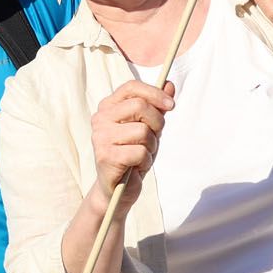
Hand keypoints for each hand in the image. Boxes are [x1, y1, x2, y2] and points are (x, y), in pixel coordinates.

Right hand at [90, 80, 170, 202]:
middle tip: (155, 137)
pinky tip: (136, 166)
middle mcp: (100, 119)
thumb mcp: (149, 128)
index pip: (131, 87)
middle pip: (139, 105)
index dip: (154, 93)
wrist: (117, 188)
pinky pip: (140, 152)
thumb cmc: (132, 155)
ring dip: (151, 145)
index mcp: (108, 107)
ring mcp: (101, 137)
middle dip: (157, 122)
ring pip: (142, 130)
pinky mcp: (106, 156)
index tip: (171, 105)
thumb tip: (169, 84)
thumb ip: (157, 107)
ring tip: (143, 154)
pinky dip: (146, 160)